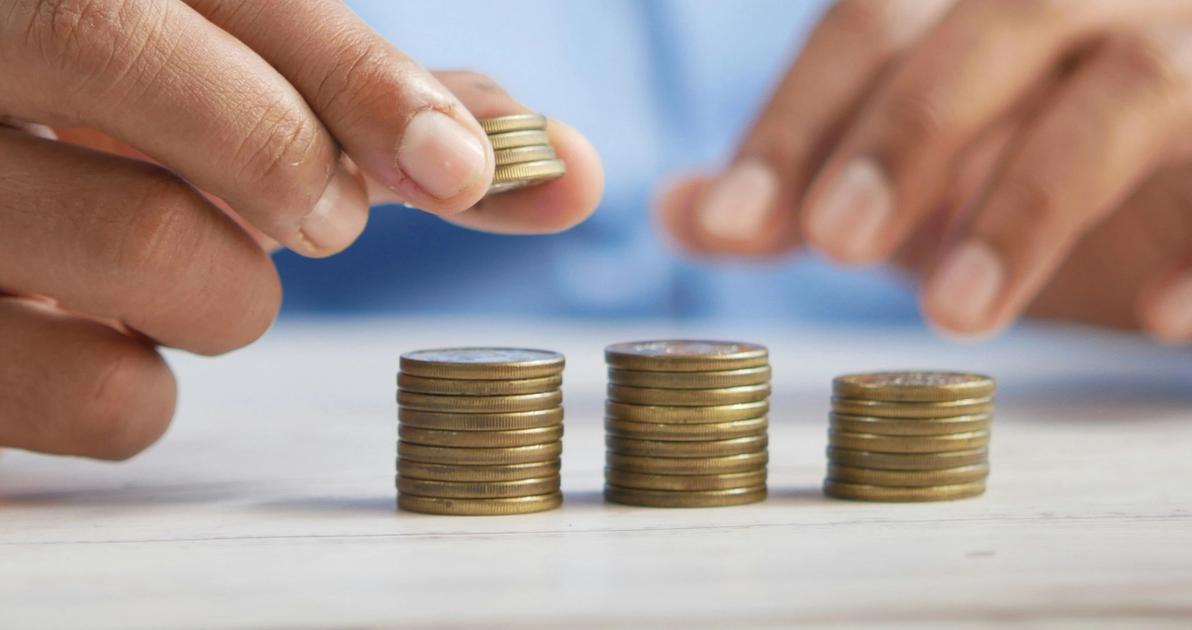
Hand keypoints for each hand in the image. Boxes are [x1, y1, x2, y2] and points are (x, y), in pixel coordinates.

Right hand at [0, 0, 602, 459]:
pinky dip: (148, 393)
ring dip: (229, 292)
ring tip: (197, 272)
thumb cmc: (137, 133)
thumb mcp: (248, 88)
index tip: (459, 169)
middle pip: (133, 62)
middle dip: (285, 164)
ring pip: (141, 239)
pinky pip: (91, 391)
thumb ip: (397, 117)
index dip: (364, 83)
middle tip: (316, 216)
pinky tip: (114, 339)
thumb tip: (577, 174)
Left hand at [659, 0, 1191, 342]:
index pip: (876, 18)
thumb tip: (680, 211)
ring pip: (1133, 90)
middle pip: (1001, 20)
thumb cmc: (1032, 157)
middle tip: (834, 240)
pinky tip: (1160, 320)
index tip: (731, 222)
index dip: (796, 117)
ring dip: (1032, 201)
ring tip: (953, 314)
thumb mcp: (914, 174)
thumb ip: (803, 182)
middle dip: (910, 131)